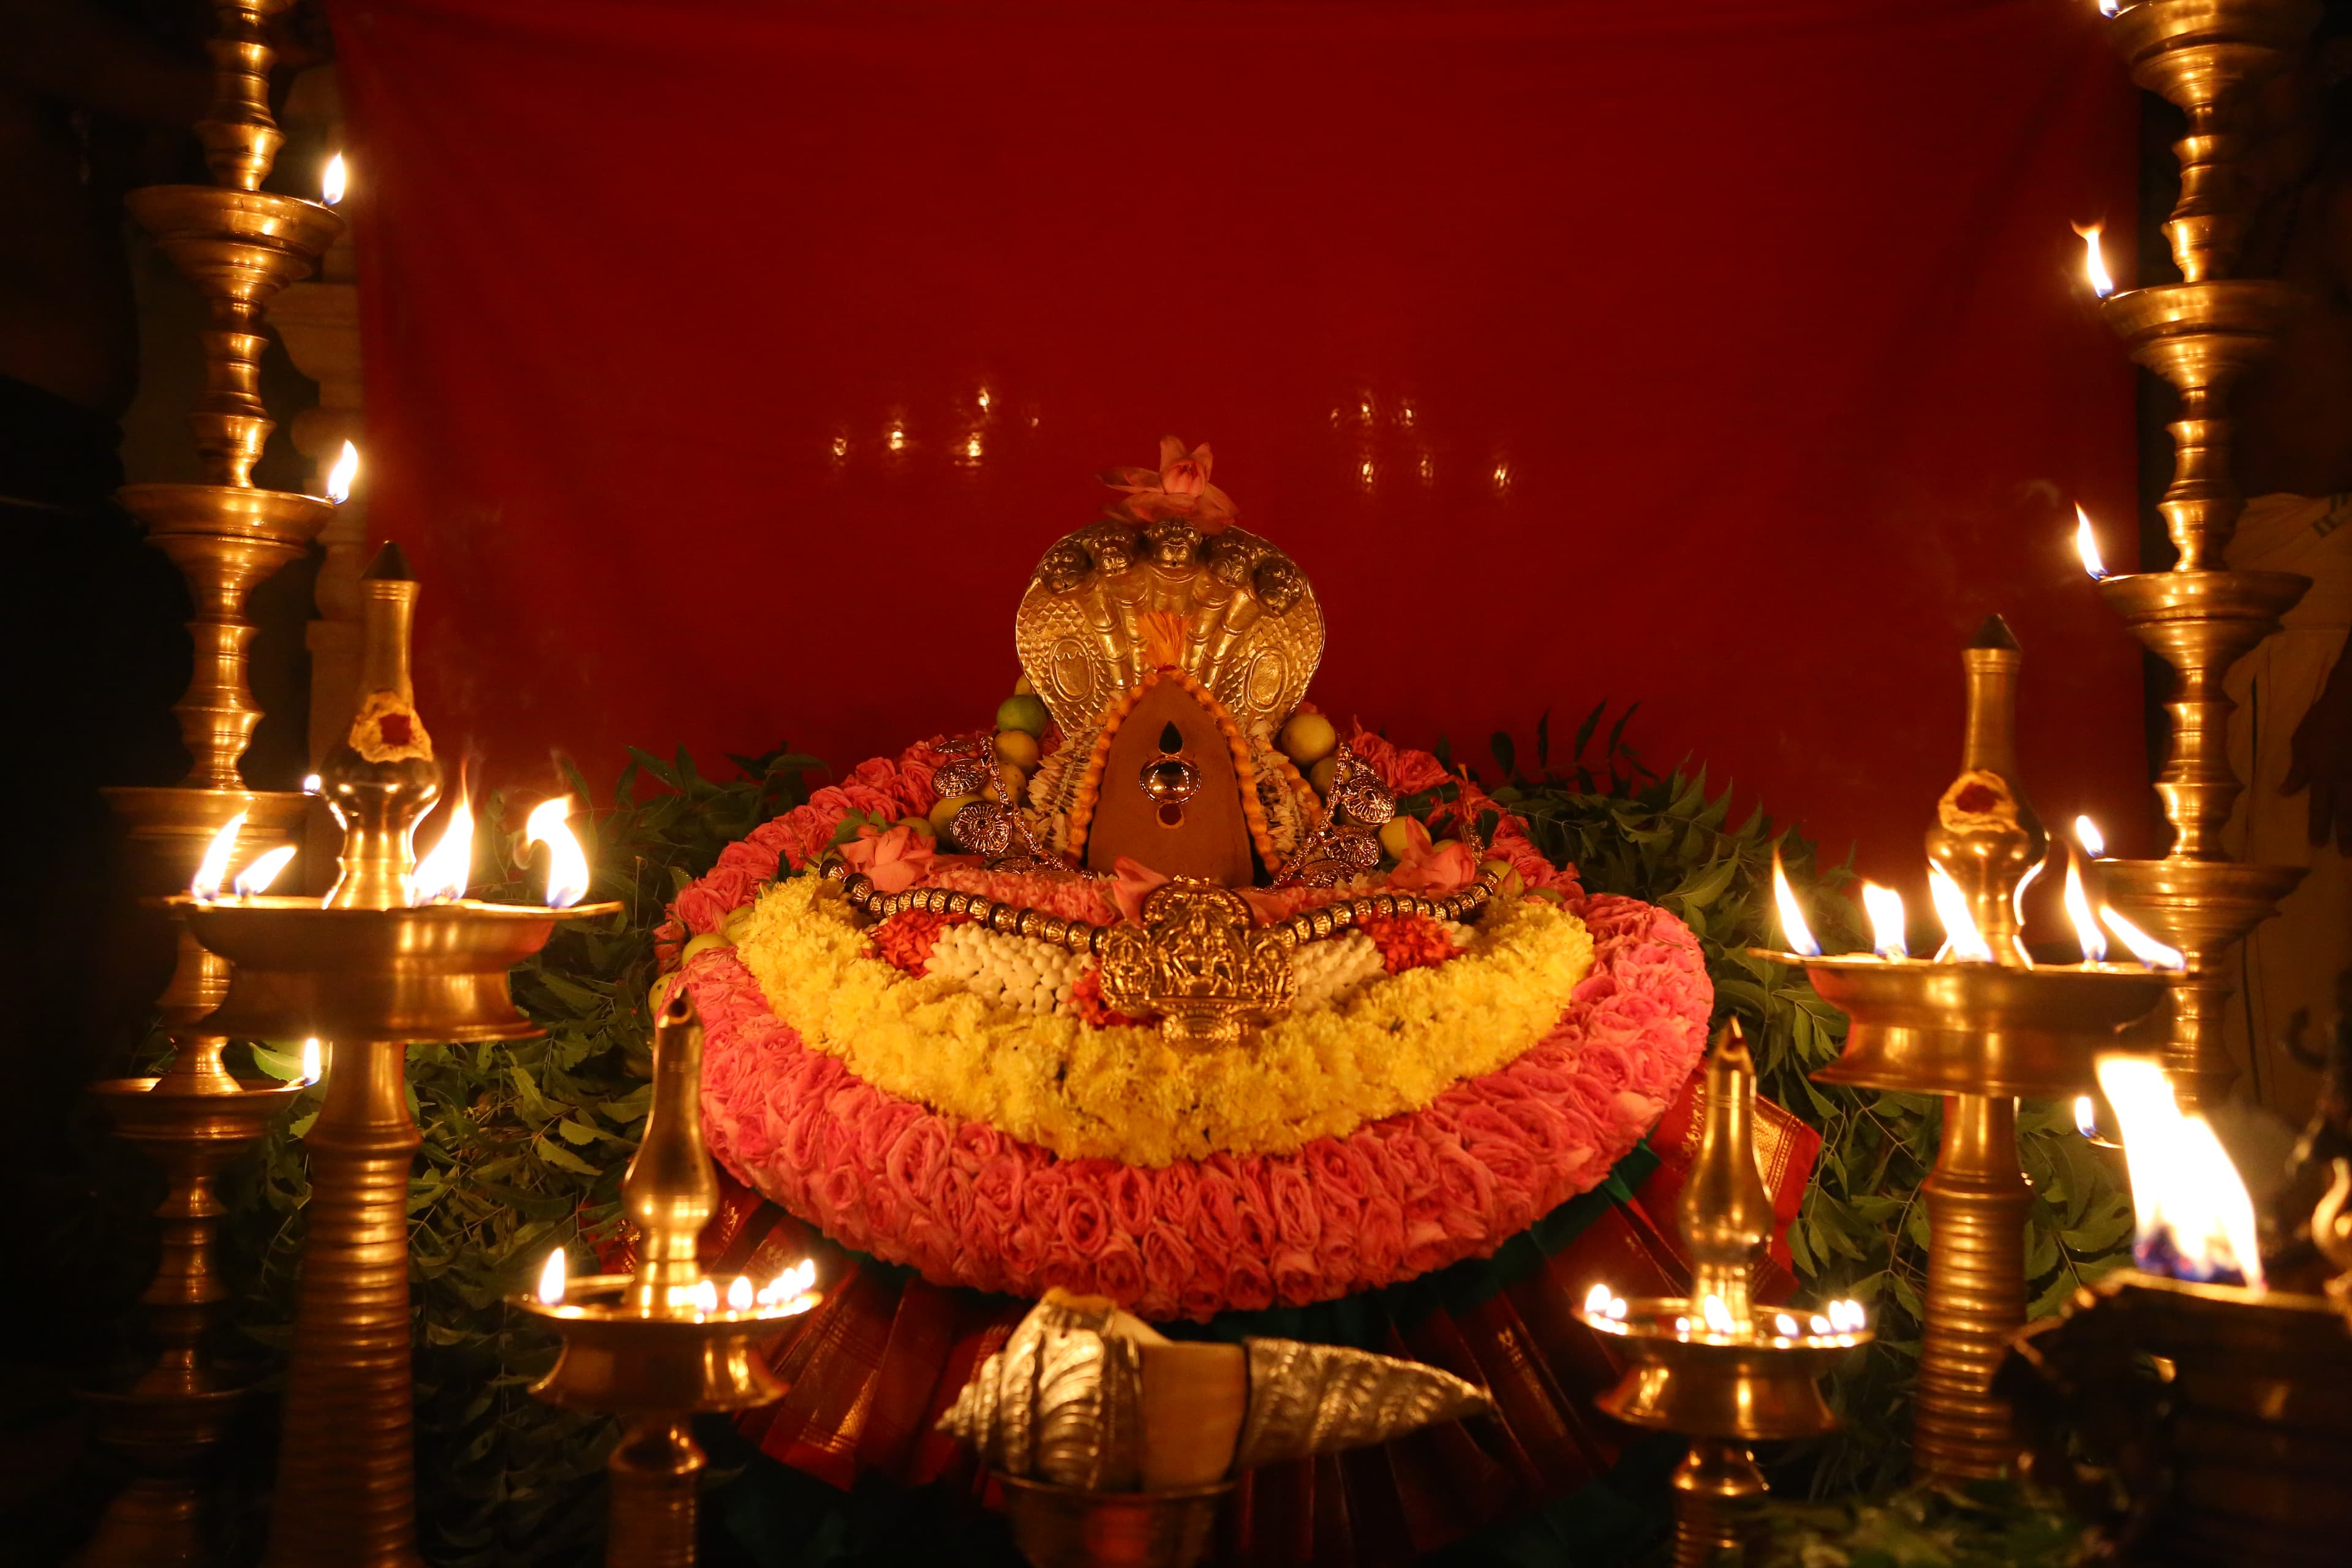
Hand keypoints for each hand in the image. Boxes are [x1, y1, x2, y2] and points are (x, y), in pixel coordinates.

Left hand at [2282, 633, 2351, 852]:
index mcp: (2322, 775)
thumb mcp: (2300, 743)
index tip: (2317, 845)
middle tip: (2345, 855)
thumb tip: (2285, 791)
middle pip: (2345, 812)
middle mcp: (2344, 778)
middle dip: (2345, 835)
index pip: (2319, 807)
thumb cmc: (2320, 720)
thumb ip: (2296, 770)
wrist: (2349, 702)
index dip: (2318, 826)